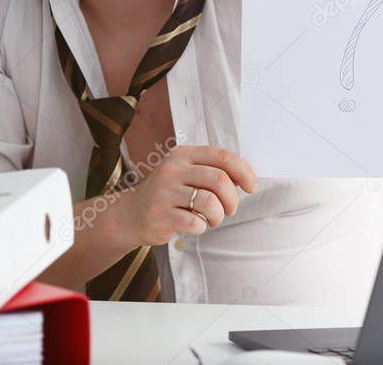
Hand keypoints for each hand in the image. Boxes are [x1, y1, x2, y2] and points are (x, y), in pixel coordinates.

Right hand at [120, 145, 256, 246]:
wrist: (131, 215)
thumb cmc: (168, 194)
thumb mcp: (186, 173)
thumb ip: (211, 171)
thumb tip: (245, 179)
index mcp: (183, 154)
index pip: (223, 156)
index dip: (243, 171)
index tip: (251, 186)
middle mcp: (173, 169)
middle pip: (220, 180)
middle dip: (232, 199)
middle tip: (229, 210)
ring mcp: (164, 191)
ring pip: (209, 202)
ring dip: (218, 215)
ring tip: (213, 219)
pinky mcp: (160, 214)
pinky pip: (194, 222)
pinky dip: (202, 227)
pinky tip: (196, 226)